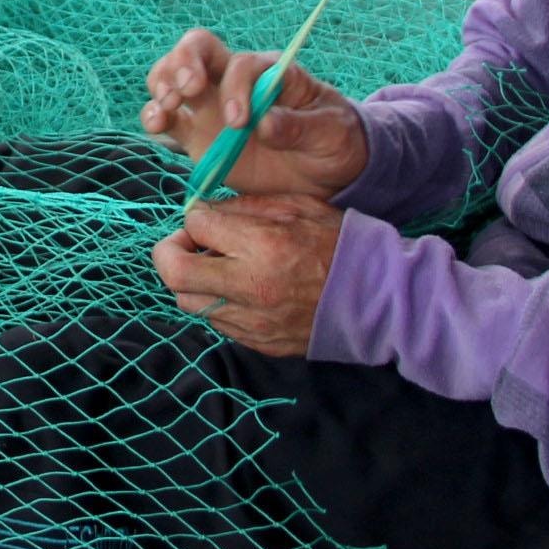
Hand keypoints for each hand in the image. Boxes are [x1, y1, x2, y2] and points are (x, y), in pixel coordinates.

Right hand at [141, 27, 369, 200]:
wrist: (325, 172)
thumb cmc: (334, 141)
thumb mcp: (331, 132)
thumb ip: (300, 126)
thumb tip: (266, 124)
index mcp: (268, 72)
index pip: (241, 63)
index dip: (235, 87)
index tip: (240, 121)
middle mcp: (233, 81)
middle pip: (196, 49)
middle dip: (184, 63)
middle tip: (186, 92)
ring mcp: (211, 107)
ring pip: (172, 76)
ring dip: (162, 85)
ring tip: (165, 110)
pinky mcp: (197, 135)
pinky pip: (167, 119)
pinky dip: (154, 117)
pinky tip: (156, 125)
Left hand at [150, 191, 343, 356]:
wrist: (378, 299)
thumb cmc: (339, 244)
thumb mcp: (297, 206)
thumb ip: (245, 206)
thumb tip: (204, 210)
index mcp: (263, 246)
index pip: (196, 225)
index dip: (196, 217)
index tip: (207, 218)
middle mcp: (251, 287)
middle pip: (174, 272)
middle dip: (170, 251)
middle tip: (186, 243)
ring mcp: (253, 321)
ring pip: (188, 302)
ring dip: (192, 280)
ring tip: (215, 267)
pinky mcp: (259, 342)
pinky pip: (216, 322)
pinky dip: (215, 302)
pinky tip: (237, 289)